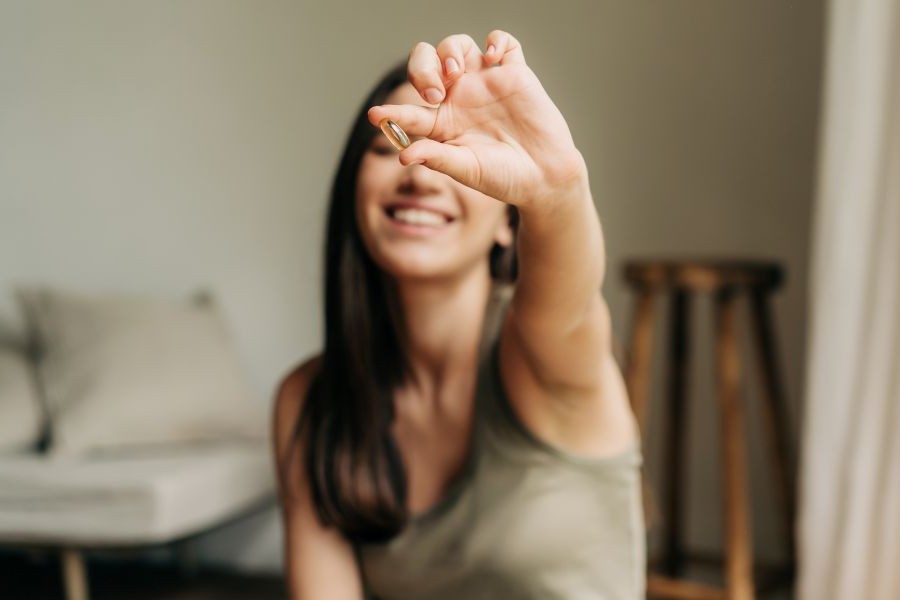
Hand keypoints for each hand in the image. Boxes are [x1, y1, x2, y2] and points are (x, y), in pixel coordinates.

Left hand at [367, 31, 586, 207]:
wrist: (545, 178)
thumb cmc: (504, 178)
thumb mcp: (467, 169)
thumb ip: (437, 158)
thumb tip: (404, 154)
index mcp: (443, 123)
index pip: (410, 111)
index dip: (392, 112)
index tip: (377, 116)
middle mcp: (460, 98)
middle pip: (427, 63)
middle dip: (421, 68)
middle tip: (435, 91)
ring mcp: (486, 83)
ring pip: (457, 46)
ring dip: (450, 50)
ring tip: (456, 71)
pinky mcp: (515, 74)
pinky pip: (503, 43)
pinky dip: (496, 41)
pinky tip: (493, 57)